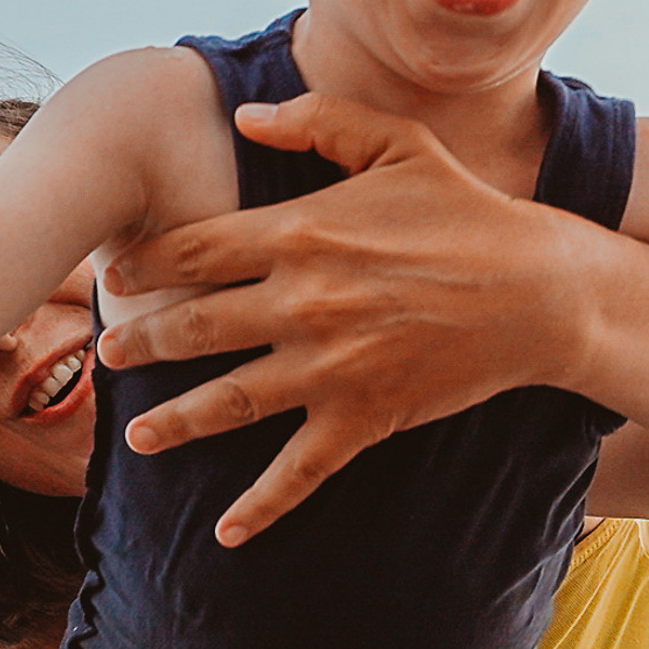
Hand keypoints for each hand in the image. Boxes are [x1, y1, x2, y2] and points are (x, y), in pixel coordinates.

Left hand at [95, 95, 592, 542]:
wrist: (539, 291)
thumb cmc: (467, 211)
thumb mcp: (398, 143)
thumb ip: (318, 119)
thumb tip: (244, 115)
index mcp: (303, 230)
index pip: (194, 250)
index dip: (144, 265)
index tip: (115, 276)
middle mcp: (303, 301)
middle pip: (193, 327)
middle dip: (140, 343)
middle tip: (108, 354)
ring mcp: (330, 366)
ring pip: (227, 403)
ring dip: (173, 423)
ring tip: (136, 436)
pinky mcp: (364, 417)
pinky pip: (298, 472)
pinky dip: (259, 508)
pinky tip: (226, 533)